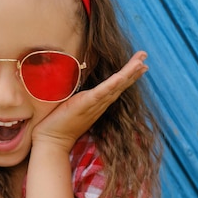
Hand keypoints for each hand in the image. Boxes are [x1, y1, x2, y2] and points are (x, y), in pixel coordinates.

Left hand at [32, 51, 148, 152]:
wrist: (52, 141)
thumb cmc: (59, 123)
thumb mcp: (71, 105)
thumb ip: (78, 96)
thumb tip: (76, 83)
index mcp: (97, 102)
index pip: (116, 86)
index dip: (129, 75)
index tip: (141, 63)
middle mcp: (100, 104)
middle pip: (121, 84)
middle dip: (133, 69)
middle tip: (144, 55)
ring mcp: (94, 104)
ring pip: (115, 86)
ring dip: (128, 74)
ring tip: (140, 62)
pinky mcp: (85, 105)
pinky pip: (101, 93)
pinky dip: (112, 85)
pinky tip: (121, 76)